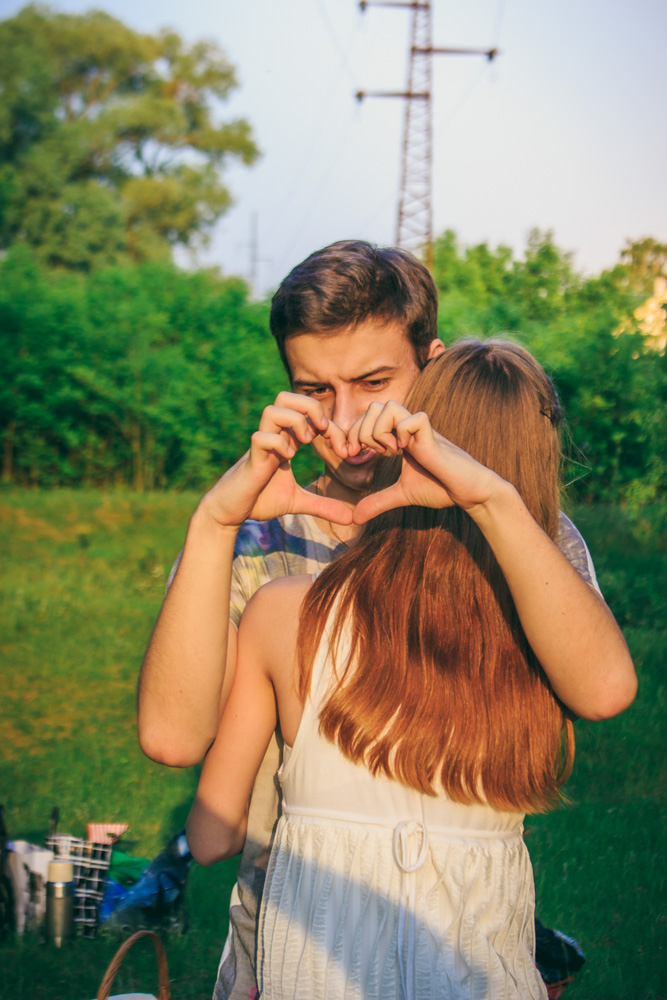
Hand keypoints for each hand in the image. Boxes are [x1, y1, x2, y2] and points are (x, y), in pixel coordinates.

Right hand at [199, 392, 353, 527]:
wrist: (231, 512)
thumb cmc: (261, 500)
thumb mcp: (298, 502)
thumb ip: (324, 505)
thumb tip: (352, 518)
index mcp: (286, 440)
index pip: (310, 415)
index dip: (333, 426)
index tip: (345, 451)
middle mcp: (273, 437)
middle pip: (287, 397)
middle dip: (310, 407)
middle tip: (323, 430)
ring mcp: (261, 446)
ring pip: (272, 409)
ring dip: (294, 421)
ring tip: (305, 443)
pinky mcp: (251, 460)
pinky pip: (260, 438)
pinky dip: (278, 444)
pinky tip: (287, 460)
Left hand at [348, 401, 501, 522]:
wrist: (468, 492)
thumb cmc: (440, 487)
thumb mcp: (401, 494)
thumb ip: (378, 502)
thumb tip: (355, 518)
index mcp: (398, 436)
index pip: (367, 417)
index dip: (352, 433)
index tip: (353, 455)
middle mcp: (407, 428)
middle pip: (373, 406)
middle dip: (361, 431)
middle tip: (369, 454)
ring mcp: (419, 430)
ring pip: (390, 407)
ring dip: (380, 431)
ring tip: (389, 453)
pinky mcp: (433, 437)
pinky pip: (413, 420)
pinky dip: (403, 435)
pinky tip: (407, 453)